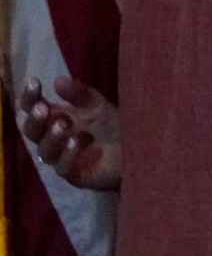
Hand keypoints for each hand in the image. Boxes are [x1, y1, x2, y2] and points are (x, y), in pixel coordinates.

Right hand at [15, 76, 121, 190]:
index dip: (29, 97)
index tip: (35, 83)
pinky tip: (77, 143)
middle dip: (34, 120)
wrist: (138, 148)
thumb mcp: (98, 105)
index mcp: (55, 118)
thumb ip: (80, 94)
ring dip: (51, 137)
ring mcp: (62, 158)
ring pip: (44, 151)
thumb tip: (58, 81)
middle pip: (31, 131)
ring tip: (64, 125)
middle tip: (44, 108)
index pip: (31, 108)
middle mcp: (53, 139)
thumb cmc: (112, 125)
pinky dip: (67, 155)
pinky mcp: (75, 175)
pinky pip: (62, 168)